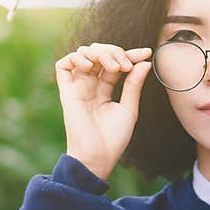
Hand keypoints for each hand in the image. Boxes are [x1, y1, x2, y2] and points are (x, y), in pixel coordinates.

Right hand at [55, 43, 152, 180]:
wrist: (98, 157)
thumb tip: (145, 62)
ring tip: (114, 68)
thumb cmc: (113, 139)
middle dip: (115, 52)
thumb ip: (133, 84)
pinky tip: (91, 65)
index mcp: (105, 89)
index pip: (115, 62)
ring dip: (99, 53)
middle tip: (127, 65)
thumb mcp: (129, 108)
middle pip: (99, 53)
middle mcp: (90, 85)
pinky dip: (76, 58)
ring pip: (83, 54)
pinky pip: (63, 65)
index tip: (146, 53)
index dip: (130, 54)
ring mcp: (78, 87)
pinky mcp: (67, 92)